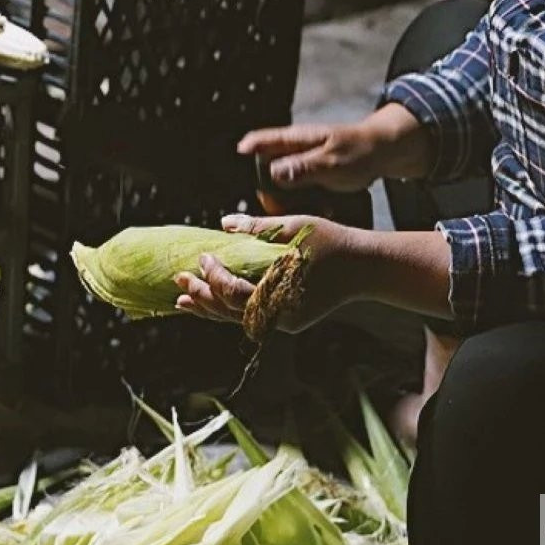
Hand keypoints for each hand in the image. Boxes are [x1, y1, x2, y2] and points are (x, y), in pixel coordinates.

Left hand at [173, 214, 359, 334]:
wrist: (365, 266)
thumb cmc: (332, 243)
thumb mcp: (294, 228)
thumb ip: (257, 229)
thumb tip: (224, 222)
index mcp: (279, 294)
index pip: (233, 292)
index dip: (213, 276)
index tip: (204, 256)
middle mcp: (280, 315)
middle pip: (229, 311)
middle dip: (201, 295)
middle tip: (179, 279)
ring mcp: (284, 321)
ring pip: (237, 319)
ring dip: (209, 308)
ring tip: (183, 300)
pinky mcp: (289, 320)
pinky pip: (251, 317)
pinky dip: (228, 310)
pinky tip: (212, 303)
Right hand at [239, 103, 427, 193]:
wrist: (384, 153)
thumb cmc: (359, 152)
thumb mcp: (331, 162)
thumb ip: (303, 168)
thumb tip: (274, 172)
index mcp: (297, 139)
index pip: (264, 139)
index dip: (249, 147)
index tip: (238, 156)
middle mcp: (297, 149)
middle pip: (268, 166)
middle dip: (269, 188)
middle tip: (276, 205)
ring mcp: (306, 161)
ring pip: (284, 181)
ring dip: (290, 198)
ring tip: (309, 209)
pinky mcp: (315, 173)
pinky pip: (301, 189)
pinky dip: (307, 200)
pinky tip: (323, 208)